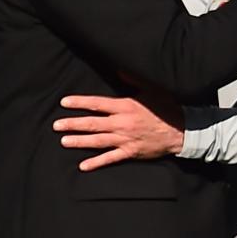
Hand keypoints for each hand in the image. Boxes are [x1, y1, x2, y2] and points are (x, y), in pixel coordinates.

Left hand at [53, 94, 184, 170]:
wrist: (180, 130)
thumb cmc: (166, 108)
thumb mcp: (152, 90)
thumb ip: (134, 81)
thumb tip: (119, 71)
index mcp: (125, 106)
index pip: (97, 104)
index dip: (80, 103)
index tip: (64, 102)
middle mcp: (122, 123)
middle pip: (93, 124)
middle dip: (73, 124)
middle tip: (56, 125)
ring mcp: (125, 139)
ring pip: (97, 141)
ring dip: (79, 141)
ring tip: (63, 141)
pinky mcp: (130, 152)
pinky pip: (110, 159)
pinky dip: (96, 163)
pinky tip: (83, 165)